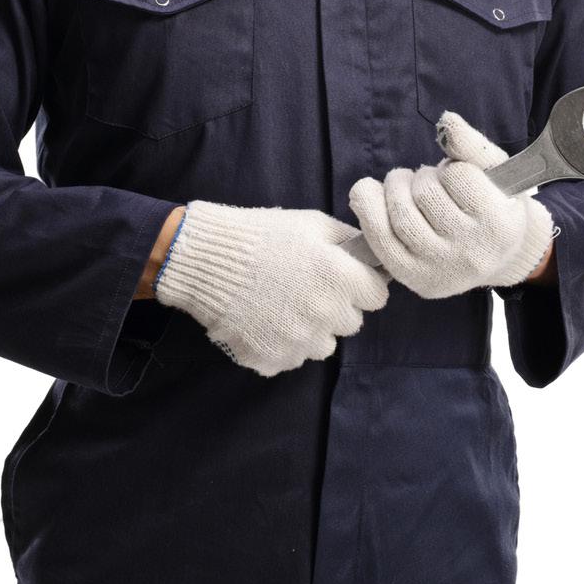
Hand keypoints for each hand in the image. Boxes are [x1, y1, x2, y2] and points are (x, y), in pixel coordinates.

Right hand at [154, 201, 390, 377]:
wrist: (205, 260)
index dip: (362, 284)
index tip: (344, 277)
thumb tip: (370, 253)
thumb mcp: (310, 224)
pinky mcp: (273, 359)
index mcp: (339, 278)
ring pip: (324, 344)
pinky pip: (292, 357)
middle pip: (352, 322)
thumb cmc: (261, 235)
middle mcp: (325, 315)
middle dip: (336, 306)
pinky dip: (282, 343)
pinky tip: (264, 320)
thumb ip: (348, 240)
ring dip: (313, 329)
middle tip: (307, 288)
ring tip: (284, 305)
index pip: (378, 296)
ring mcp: (299, 342)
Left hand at [348, 112, 555, 299]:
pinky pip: (378, 240)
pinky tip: (370, 196)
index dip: (451, 168)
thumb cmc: (495, 205)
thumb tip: (446, 120)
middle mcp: (470, 252)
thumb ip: (472, 144)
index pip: (458, 177)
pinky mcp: (413, 278)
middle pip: (425, 196)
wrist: (500, 256)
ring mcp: (439, 269)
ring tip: (404, 186)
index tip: (456, 176)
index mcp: (499, 225)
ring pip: (399, 216)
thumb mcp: (496, 171)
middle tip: (426, 180)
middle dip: (420, 177)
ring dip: (394, 189)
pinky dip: (368, 209)